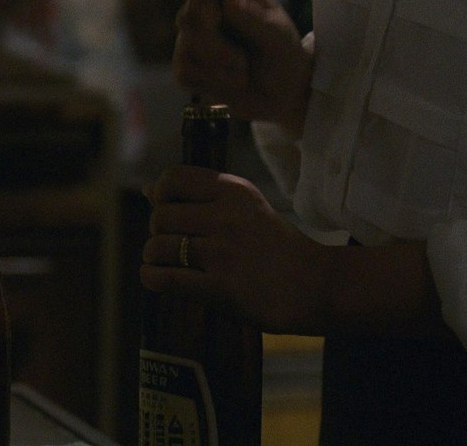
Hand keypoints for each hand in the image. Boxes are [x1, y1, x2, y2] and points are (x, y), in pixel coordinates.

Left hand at [140, 165, 328, 333]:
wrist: (318, 285)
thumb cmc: (279, 247)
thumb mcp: (248, 207)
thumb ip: (204, 196)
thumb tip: (148, 190)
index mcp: (234, 191)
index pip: (173, 178)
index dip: (160, 194)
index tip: (166, 208)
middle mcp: (226, 216)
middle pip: (160, 216)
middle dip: (158, 231)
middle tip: (172, 244)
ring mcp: (222, 252)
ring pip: (157, 247)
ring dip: (154, 257)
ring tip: (167, 263)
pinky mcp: (220, 287)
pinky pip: (164, 278)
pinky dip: (153, 278)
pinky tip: (160, 279)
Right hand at [173, 0, 312, 135]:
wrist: (281, 95)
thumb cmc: (282, 56)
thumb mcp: (277, 36)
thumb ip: (253, 18)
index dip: (202, 2)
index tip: (216, 16)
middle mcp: (204, 15)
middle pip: (187, 19)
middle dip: (215, 46)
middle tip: (242, 62)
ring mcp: (192, 42)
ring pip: (185, 51)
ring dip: (219, 71)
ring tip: (244, 74)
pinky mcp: (187, 69)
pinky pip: (184, 74)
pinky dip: (212, 84)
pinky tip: (230, 85)